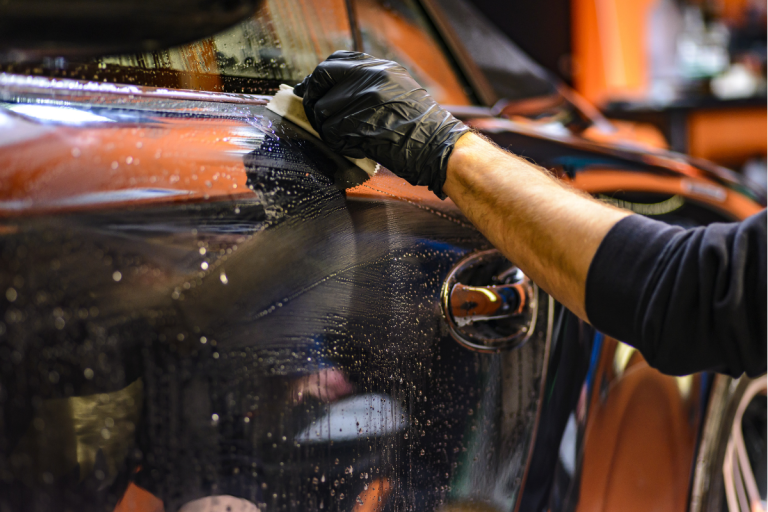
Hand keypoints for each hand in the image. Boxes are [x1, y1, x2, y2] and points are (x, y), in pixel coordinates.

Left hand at [294, 51, 468, 197]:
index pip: (334, 62)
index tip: (311, 90)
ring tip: (346, 137)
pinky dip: (338, 143)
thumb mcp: (398, 89)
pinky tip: (354, 146)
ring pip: (322, 110)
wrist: (438, 146)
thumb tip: (334, 90)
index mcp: (379, 67)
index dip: (318, 78)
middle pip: (321, 80)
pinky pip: (331, 133)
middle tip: (315, 115)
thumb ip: (368, 84)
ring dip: (328, 128)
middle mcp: (369, 77)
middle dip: (313, 99)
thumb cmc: (421, 126)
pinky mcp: (359, 123)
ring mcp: (363, 99)